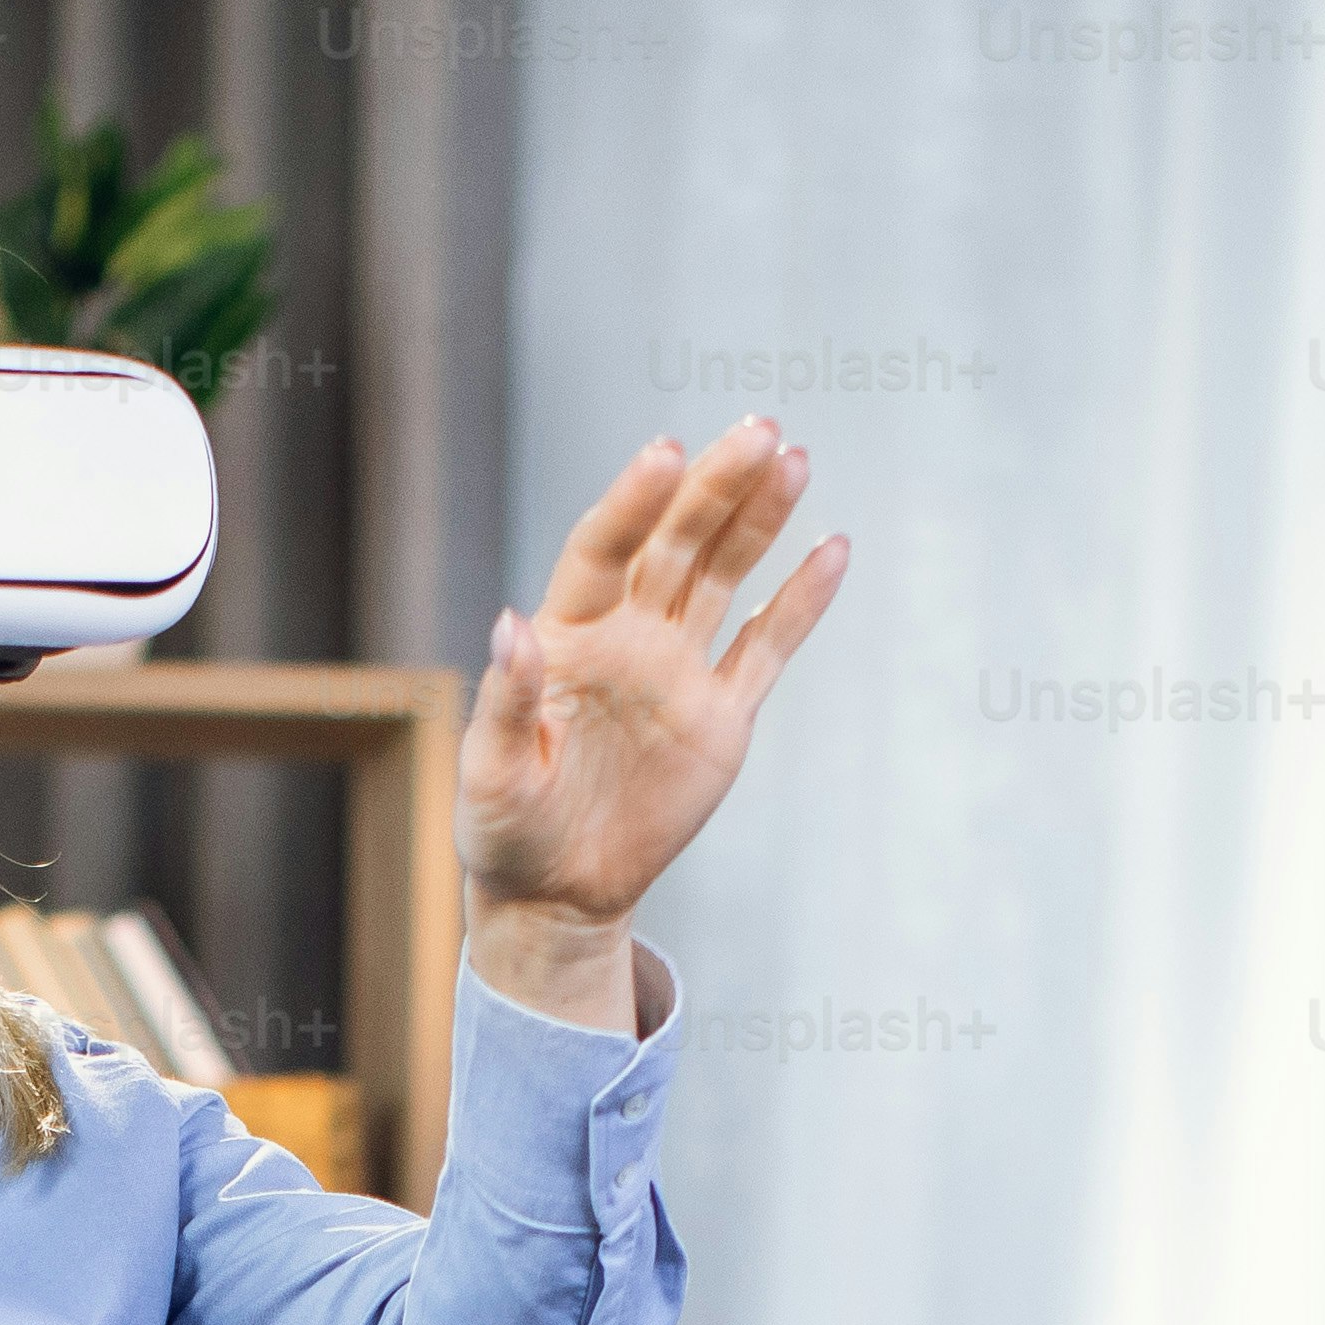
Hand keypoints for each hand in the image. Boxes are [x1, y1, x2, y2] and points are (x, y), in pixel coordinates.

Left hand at [458, 416, 845, 1011]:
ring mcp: (677, 670)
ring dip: (758, 518)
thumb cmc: (506, 833)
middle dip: (716, 486)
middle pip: (676, 543)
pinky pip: (767, 647)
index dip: (634, 502)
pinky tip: (833, 549)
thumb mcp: (492, 775)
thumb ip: (506, 702)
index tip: (668, 453)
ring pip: (724, 576)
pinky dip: (801, 601)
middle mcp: (627, 637)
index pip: (604, 550)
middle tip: (760, 431)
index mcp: (568, 638)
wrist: (558, 894)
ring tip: (795, 459)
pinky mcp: (721, 714)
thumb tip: (510, 623)